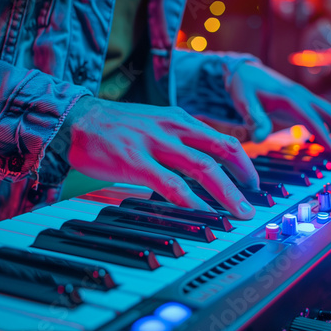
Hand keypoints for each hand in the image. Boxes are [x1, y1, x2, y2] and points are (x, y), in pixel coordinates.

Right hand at [53, 96, 258, 218]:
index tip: (252, 182)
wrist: (78, 118)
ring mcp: (155, 143)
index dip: (243, 163)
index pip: (223, 140)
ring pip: (202, 167)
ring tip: (236, 212)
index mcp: (181, 120)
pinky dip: (187, 199)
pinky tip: (199, 211)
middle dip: (243, 178)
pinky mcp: (135, 160)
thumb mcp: (158, 123)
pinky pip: (168, 182)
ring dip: (224, 192)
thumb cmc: (120, 125)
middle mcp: (173, 128)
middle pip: (220, 152)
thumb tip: (205, 164)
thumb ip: (181, 140)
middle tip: (253, 201)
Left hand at [200, 61, 330, 156]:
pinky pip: (323, 116)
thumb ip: (253, 118)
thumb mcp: (242, 101)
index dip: (323, 134)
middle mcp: (302, 95)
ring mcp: (304, 98)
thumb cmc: (243, 86)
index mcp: (289, 96)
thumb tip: (259, 139)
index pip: (311, 118)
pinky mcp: (302, 104)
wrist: (245, 71)